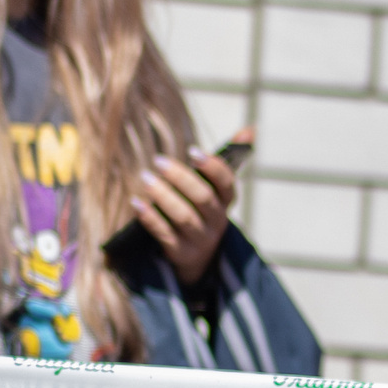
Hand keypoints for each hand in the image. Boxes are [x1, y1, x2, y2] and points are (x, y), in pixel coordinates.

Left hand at [134, 133, 240, 284]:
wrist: (199, 258)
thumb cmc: (201, 212)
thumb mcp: (214, 189)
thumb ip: (224, 161)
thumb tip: (252, 129)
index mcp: (225, 202)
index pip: (226, 183)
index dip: (212, 167)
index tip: (192, 151)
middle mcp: (217, 221)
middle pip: (204, 199)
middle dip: (182, 178)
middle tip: (158, 160)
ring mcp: (201, 239)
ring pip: (185, 217)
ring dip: (164, 197)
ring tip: (145, 178)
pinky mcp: (182, 253)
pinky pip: (165, 235)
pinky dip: (150, 218)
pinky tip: (136, 203)